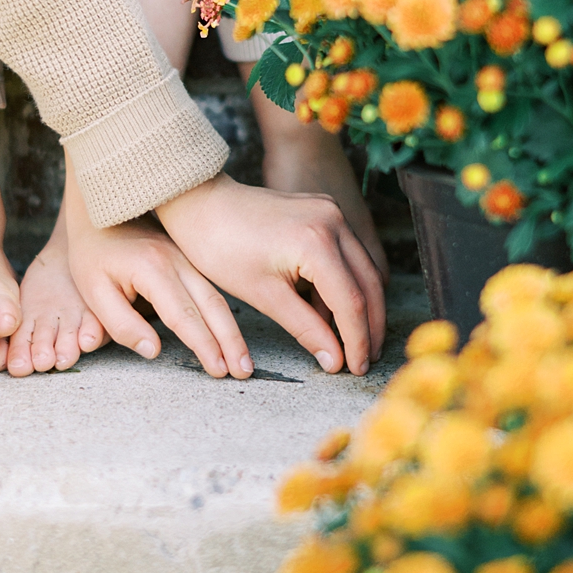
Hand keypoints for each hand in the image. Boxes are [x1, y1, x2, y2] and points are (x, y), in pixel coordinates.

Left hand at [64, 164, 252, 378]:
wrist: (102, 205)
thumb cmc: (92, 252)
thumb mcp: (93, 291)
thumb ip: (122, 324)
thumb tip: (154, 351)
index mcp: (153, 269)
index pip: (183, 315)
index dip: (203, 345)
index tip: (218, 369)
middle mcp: (177, 261)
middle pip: (211, 306)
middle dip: (229, 342)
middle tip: (243, 371)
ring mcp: (186, 257)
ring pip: (217, 297)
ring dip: (231, 329)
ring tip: (243, 359)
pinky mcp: (188, 258)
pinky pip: (211, 288)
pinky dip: (224, 313)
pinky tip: (230, 332)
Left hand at [156, 173, 386, 375]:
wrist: (202, 203)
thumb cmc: (222, 248)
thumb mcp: (264, 296)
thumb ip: (306, 329)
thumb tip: (335, 361)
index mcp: (316, 242)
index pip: (351, 302)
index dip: (357, 340)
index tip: (357, 369)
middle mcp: (333, 221)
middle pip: (369, 283)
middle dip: (370, 326)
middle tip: (366, 360)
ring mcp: (332, 212)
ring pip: (364, 268)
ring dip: (362, 306)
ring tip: (353, 343)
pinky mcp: (326, 210)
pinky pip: (347, 253)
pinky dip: (345, 284)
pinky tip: (333, 313)